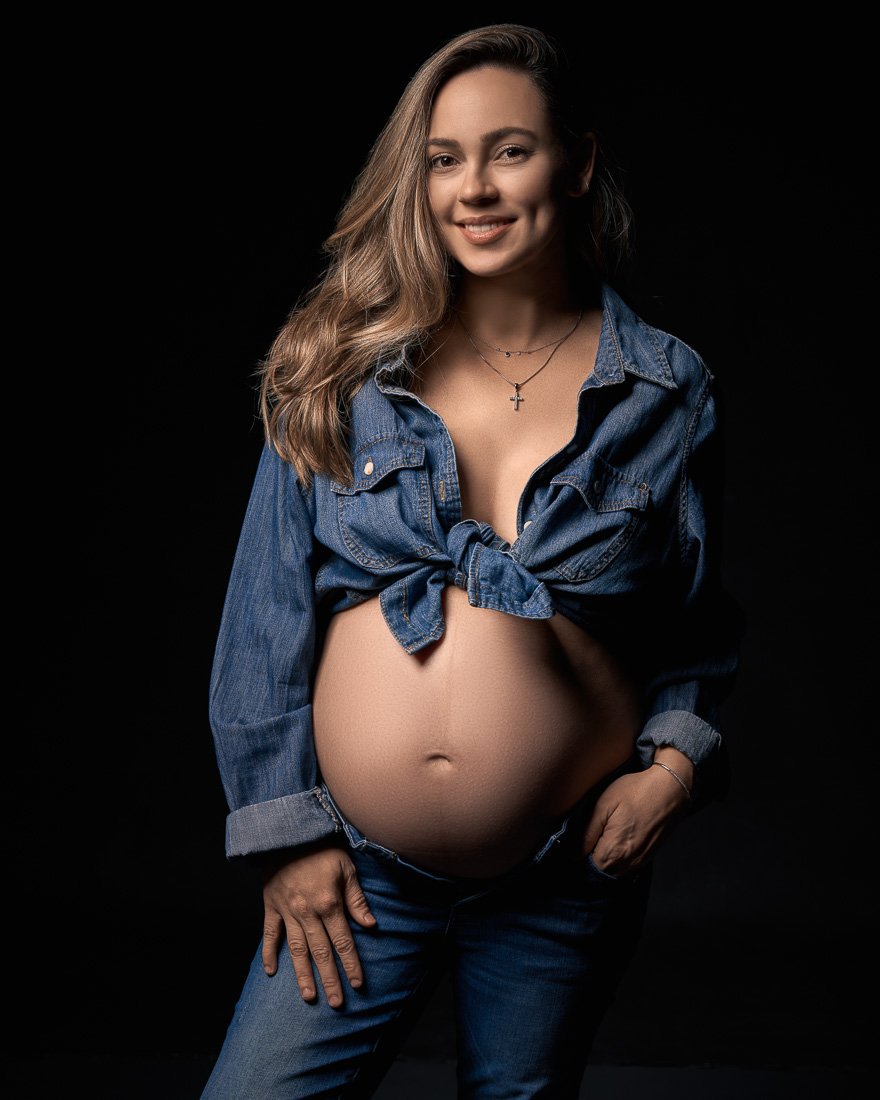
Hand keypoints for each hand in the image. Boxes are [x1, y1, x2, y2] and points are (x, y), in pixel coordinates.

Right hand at [261, 843, 375, 1006]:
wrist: (288, 833)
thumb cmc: (322, 849)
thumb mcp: (346, 868)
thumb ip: (357, 899)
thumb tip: (371, 926)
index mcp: (328, 903)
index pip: (343, 941)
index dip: (351, 964)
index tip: (358, 984)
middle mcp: (307, 912)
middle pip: (321, 953)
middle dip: (331, 979)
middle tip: (337, 1003)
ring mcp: (287, 912)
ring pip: (296, 950)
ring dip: (303, 975)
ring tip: (310, 997)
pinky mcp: (270, 907)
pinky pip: (269, 934)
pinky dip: (268, 953)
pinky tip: (271, 972)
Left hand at [580, 763, 690, 875]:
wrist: (669, 789)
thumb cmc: (635, 792)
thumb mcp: (602, 805)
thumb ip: (586, 833)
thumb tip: (574, 853)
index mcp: (614, 851)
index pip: (588, 866)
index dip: (581, 854)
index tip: (580, 840)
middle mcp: (629, 862)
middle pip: (602, 872)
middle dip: (593, 859)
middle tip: (592, 837)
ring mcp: (641, 861)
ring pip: (616, 871)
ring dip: (606, 860)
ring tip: (604, 837)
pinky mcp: (649, 856)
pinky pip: (628, 867)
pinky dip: (620, 859)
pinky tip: (618, 841)